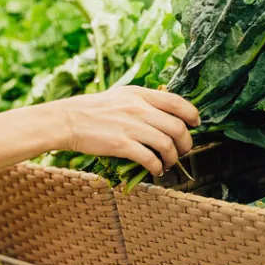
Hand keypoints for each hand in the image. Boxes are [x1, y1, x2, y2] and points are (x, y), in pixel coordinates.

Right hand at [48, 86, 200, 175]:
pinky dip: (157, 167)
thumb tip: (165, 112)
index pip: (177, 102)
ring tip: (168, 164)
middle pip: (177, 127)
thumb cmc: (93, 109)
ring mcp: (131, 127)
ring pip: (167, 145)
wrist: (68, 120)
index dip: (192, 114)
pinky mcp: (122, 145)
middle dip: (186, 143)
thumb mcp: (121, 95)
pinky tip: (155, 171)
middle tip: (183, 151)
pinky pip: (150, 159)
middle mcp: (139, 109)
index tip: (196, 124)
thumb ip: (143, 100)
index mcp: (140, 94)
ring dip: (173, 158)